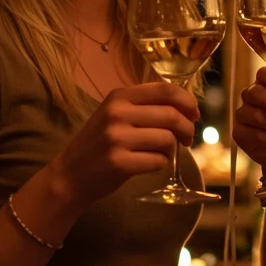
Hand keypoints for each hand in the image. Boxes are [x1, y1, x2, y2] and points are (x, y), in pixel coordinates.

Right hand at [48, 82, 198, 206]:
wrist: (70, 174)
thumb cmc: (99, 143)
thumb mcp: (115, 114)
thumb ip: (145, 106)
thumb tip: (188, 109)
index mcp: (119, 96)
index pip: (165, 90)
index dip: (187, 102)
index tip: (194, 114)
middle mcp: (117, 113)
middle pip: (171, 115)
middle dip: (187, 129)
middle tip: (187, 139)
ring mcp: (116, 138)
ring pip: (167, 140)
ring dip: (173, 149)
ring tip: (163, 153)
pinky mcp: (119, 162)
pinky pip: (158, 161)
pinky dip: (161, 164)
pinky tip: (151, 164)